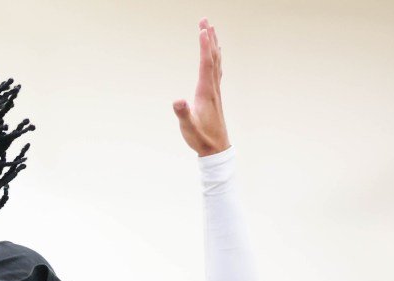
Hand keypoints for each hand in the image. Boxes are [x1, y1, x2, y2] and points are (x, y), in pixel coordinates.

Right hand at [173, 18, 229, 156]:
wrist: (216, 148)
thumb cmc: (201, 138)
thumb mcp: (188, 127)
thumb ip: (183, 114)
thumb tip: (177, 101)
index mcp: (205, 91)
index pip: (206, 63)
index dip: (204, 46)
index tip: (202, 29)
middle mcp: (212, 87)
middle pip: (213, 57)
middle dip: (209, 38)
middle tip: (205, 20)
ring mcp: (215, 90)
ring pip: (216, 61)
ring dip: (213, 44)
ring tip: (210, 30)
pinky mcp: (214, 95)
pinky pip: (216, 69)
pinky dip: (215, 57)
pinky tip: (215, 54)